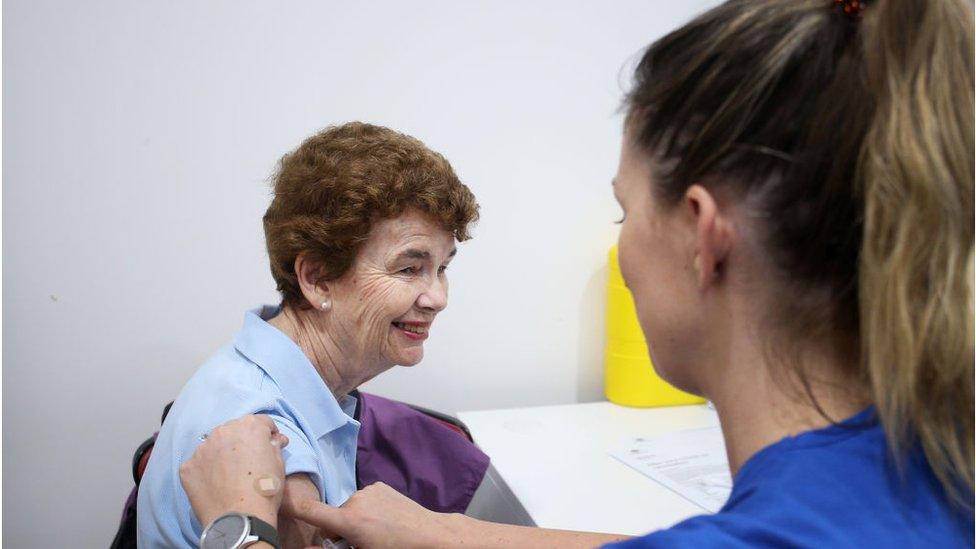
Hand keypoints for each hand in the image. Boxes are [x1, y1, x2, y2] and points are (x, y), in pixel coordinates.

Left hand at [179, 415, 288, 528]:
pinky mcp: (188, 467)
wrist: (240, 518)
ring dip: (222, 453)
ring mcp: (202, 449)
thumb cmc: (264, 490)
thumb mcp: (279, 464)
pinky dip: (206, 470)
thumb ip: (274, 446)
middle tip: (249, 461)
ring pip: (214, 445)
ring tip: (229, 475)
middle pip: (235, 429)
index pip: (261, 422)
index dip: (268, 433)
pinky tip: (215, 484)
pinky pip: (198, 463)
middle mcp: (223, 431)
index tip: (270, 444)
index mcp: (249, 426)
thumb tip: (273, 440)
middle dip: (242, 441)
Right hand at [292, 482, 458, 548]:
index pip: (312, 511)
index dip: (292, 506)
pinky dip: (366, 509)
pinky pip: (363, 500)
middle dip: (338, 530)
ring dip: (353, 519)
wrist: (430, 535)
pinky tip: (382, 520)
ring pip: (348, 509)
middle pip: (333, 517)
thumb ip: (340, 547)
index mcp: (350, 521)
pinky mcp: (379, 486)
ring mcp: (368, 491)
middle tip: (357, 543)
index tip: (277, 498)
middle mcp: (356, 501)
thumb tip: (326, 541)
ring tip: (375, 532)